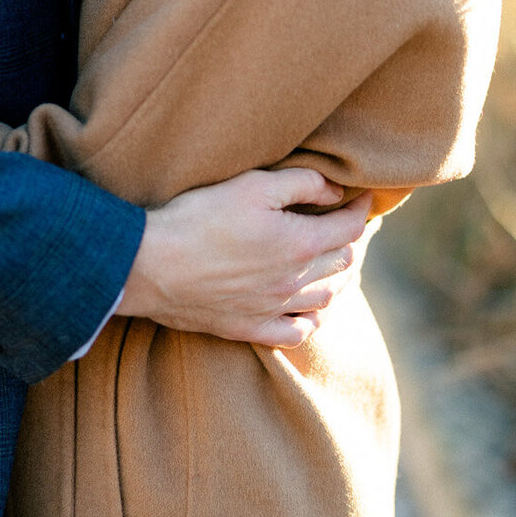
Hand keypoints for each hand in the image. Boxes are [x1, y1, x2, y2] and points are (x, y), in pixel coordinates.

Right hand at [116, 170, 371, 348]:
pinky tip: (308, 309)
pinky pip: (296, 332)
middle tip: (355, 225)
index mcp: (300, 244)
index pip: (350, 227)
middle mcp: (295, 281)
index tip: (363, 197)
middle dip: (356, 241)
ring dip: (340, 279)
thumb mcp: (251, 185)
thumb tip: (334, 190)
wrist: (151, 265)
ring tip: (339, 263)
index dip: (362, 209)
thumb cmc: (199, 218)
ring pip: (326, 300)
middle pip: (344, 264)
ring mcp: (274, 309)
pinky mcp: (250, 327)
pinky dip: (310, 320)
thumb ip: (300, 183)